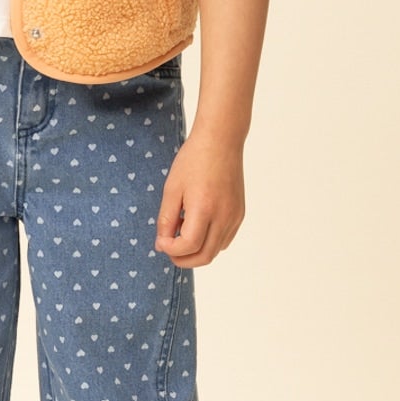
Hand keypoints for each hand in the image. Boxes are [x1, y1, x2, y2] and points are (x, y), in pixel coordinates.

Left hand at [155, 127, 245, 266]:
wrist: (221, 141)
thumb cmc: (194, 160)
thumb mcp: (172, 188)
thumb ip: (166, 219)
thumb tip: (162, 245)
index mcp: (205, 208)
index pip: (189, 246)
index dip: (171, 249)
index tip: (160, 241)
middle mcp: (224, 216)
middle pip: (204, 256)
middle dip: (183, 259)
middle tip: (168, 248)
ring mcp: (235, 217)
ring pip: (215, 251)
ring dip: (196, 250)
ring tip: (182, 229)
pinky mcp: (239, 214)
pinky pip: (224, 240)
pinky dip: (209, 242)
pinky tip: (197, 224)